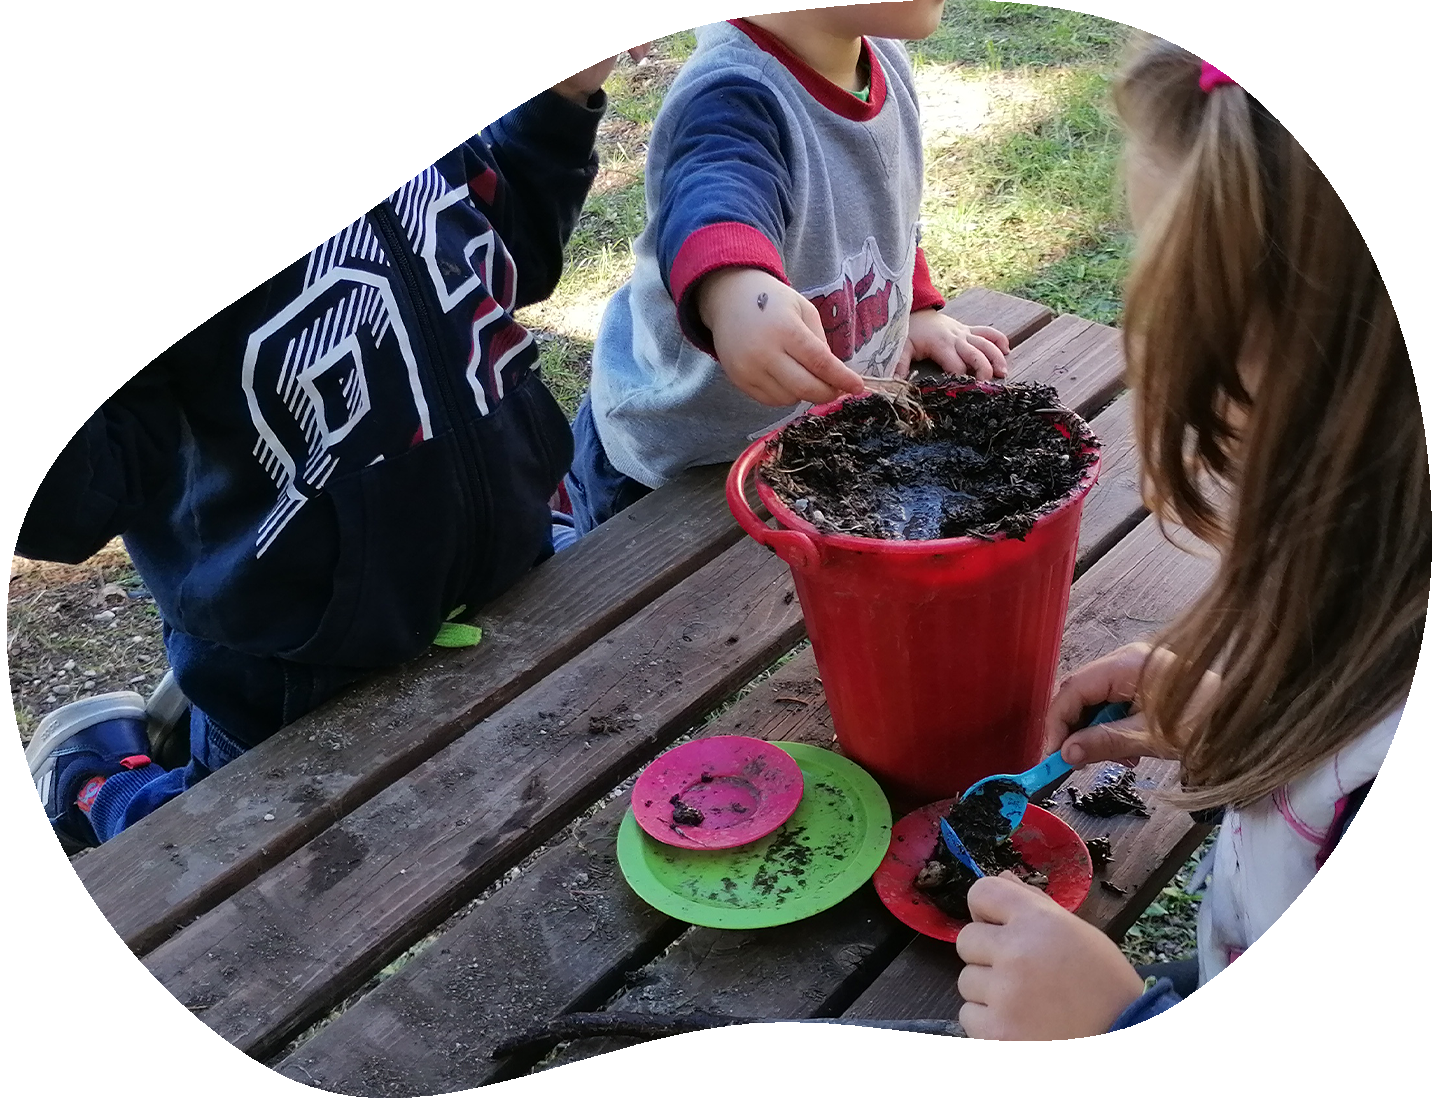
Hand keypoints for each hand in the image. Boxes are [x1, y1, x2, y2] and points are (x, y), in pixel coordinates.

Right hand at [8, 152, 77, 334]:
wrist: (20, 309)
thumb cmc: (40, 273)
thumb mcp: (60, 237)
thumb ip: (63, 201)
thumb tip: (68, 163)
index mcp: (21, 189)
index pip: (26, 161)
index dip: (39, 182)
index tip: (50, 210)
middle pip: (9, 185)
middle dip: (27, 222)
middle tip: (31, 247)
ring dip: (9, 243)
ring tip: (15, 265)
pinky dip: (1, 254)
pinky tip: (3, 271)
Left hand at [533, 0, 653, 103]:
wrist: (565, 85)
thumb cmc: (559, 62)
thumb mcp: (574, 49)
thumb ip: (598, 41)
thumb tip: (622, 39)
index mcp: (579, 1)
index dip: (624, 1)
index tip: (637, 10)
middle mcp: (595, 7)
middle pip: (625, 3)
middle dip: (637, 16)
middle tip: (644, 28)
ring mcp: (608, 20)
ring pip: (635, 16)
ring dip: (642, 33)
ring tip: (636, 52)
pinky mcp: (618, 34)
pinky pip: (638, 31)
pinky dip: (642, 41)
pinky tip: (636, 55)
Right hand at [699, 267, 866, 406]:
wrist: (729, 299)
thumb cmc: (773, 302)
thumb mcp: (804, 310)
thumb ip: (820, 341)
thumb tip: (832, 375)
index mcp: (786, 329)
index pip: (820, 363)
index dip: (842, 378)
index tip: (858, 386)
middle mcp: (765, 352)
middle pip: (805, 388)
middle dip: (827, 393)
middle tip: (837, 389)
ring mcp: (749, 369)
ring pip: (789, 398)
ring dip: (805, 393)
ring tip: (806, 376)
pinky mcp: (738, 380)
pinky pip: (771, 401)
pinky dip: (786, 395)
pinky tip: (788, 380)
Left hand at [897, 310, 1008, 380]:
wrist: (914, 309)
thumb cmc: (907, 331)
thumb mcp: (899, 347)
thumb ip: (899, 364)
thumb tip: (895, 382)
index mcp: (941, 344)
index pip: (956, 366)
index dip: (961, 380)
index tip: (963, 393)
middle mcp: (957, 338)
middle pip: (976, 355)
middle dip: (984, 371)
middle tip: (987, 387)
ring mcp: (965, 333)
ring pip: (987, 343)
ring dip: (997, 357)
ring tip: (1003, 373)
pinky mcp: (969, 329)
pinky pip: (988, 332)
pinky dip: (999, 340)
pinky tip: (1007, 351)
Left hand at [956, 874, 1144, 1086]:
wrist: (1128, 1045)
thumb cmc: (1105, 983)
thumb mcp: (1078, 932)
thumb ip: (1036, 904)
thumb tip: (1003, 878)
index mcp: (1037, 920)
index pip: (982, 893)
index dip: (985, 910)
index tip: (997, 928)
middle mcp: (1015, 951)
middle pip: (967, 940)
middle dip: (987, 956)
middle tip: (1020, 973)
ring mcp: (1004, 993)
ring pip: (966, 981)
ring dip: (989, 992)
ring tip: (1025, 1004)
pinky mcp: (997, 1032)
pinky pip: (968, 1017)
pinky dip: (987, 1023)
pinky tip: (1018, 1026)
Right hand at [1045, 643, 1220, 766]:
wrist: (1247, 719)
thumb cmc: (1203, 723)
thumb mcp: (1149, 738)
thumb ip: (1104, 743)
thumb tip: (1065, 754)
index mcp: (1126, 665)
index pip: (1073, 689)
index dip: (1056, 723)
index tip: (1051, 756)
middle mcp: (1126, 660)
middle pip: (1081, 693)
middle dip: (1074, 729)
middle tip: (1072, 762)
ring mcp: (1136, 670)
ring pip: (1096, 701)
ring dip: (1095, 732)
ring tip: (1115, 759)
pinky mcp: (1146, 684)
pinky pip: (1115, 703)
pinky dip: (1113, 728)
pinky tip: (1129, 751)